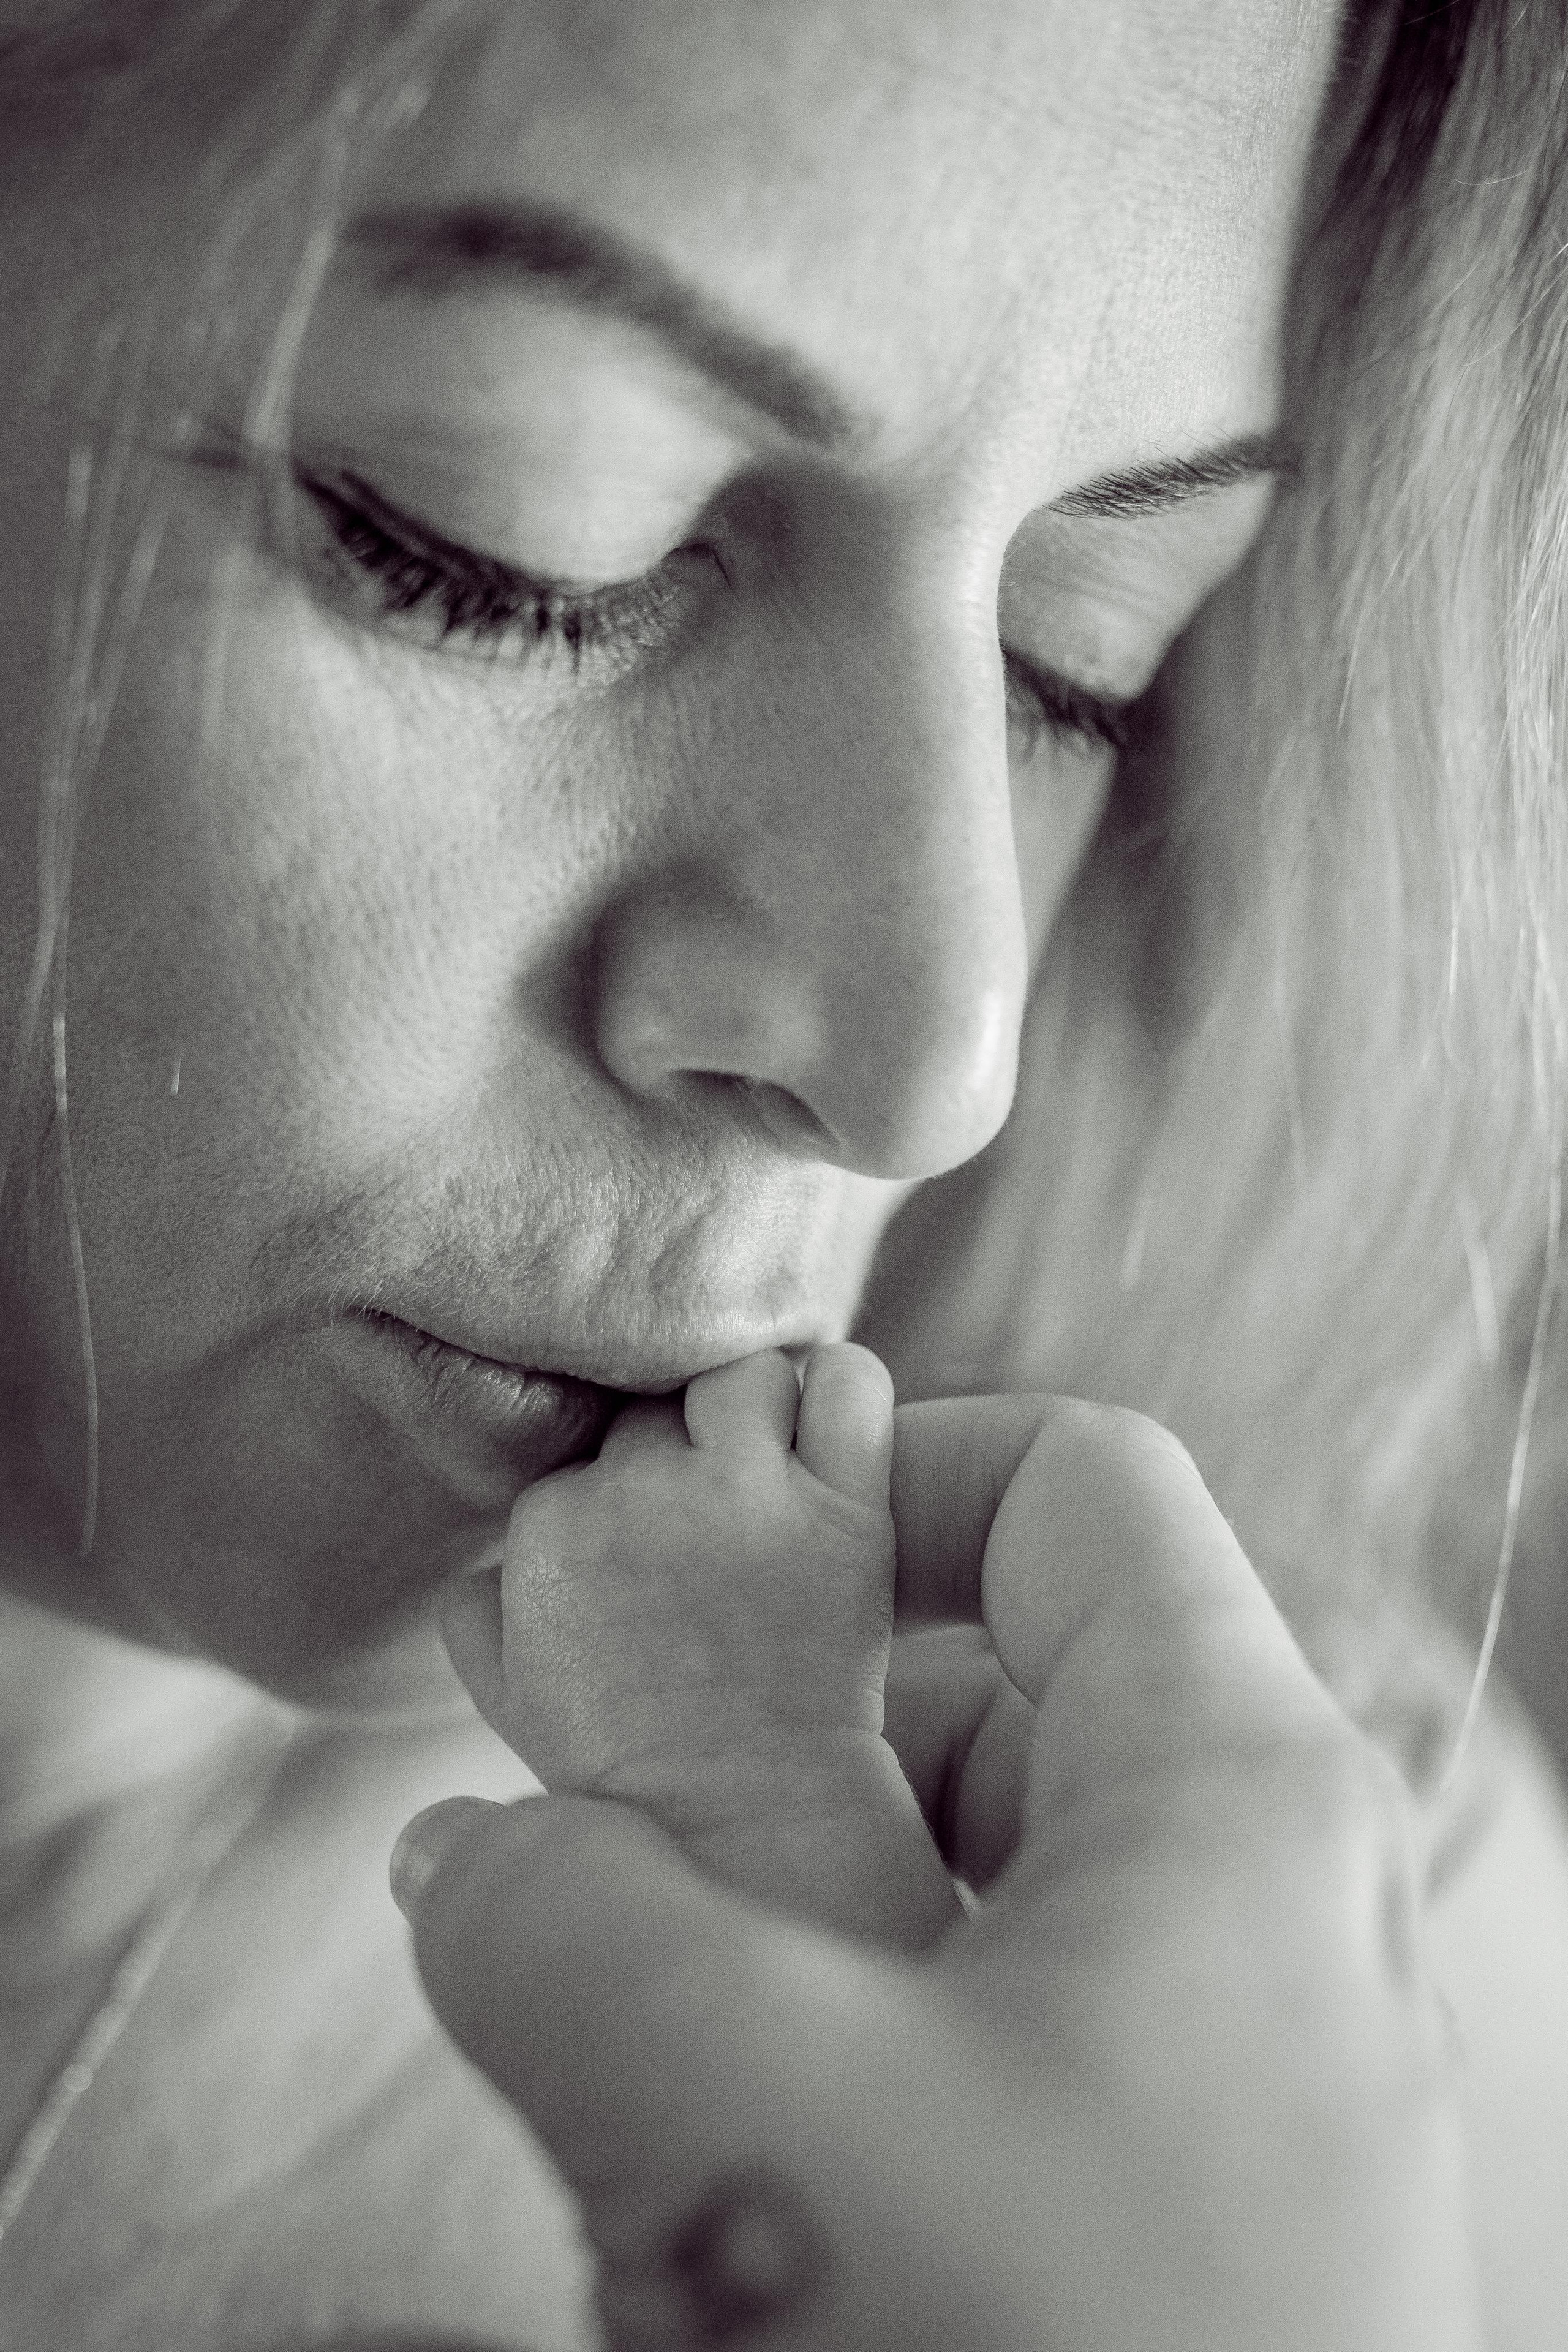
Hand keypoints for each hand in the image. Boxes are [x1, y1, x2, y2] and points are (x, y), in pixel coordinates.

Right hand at [395, 1397, 1481, 2351]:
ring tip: (663, 2042)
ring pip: (978, 1889)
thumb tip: (477, 1855)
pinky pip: (994, 2049)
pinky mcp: (1188, 2208)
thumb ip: (562, 1929)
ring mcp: (1242, 2065)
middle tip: (619, 1824)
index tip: (702, 1572)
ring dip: (796, 1927)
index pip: (1072, 1485)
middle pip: (1006, 1689)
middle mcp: (1273, 1899)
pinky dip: (854, 2064)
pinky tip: (745, 2195)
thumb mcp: (744, 2125)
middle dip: (791, 1738)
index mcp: (1240, 1789)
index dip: (876, 1474)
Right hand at [442, 1344, 957, 1943]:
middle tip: (721, 1509)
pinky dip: (844, 1391)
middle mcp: (637, 1491)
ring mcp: (744, 1492)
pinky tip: (837, 1432)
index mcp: (547, 1528)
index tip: (655, 1532)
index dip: (627, 1483)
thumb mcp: (510, 1698)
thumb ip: (482, 1616)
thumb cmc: (631, 1776)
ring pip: (742, 1373)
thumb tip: (490, 1564)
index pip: (587, 1445)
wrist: (750, 1831)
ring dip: (759, 1410)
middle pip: (659, 1404)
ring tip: (777, 1466)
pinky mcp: (843, 1506)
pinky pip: (845, 1383)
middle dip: (686, 1444)